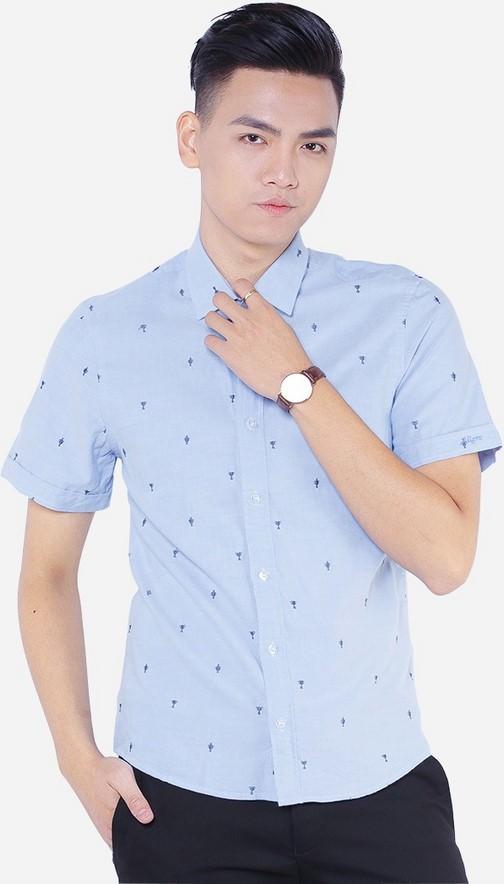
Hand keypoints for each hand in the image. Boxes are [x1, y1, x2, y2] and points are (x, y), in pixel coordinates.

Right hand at [62, 752, 153, 849]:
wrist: (82, 766)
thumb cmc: (103, 771)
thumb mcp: (123, 778)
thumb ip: (135, 799)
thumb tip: (148, 819)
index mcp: (112, 821)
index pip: (133, 839)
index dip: (146, 834)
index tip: (156, 826)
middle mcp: (107, 828)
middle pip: (129, 839)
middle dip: (141, 831)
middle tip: (151, 816)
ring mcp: (103, 826)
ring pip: (123, 835)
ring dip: (133, 827)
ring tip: (141, 811)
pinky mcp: (102, 821)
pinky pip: (117, 830)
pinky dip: (125, 824)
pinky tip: (131, 811)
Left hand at [203, 277, 312, 400]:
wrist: (291, 379)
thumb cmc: (291, 356)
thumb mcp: (283, 327)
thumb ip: (266, 316)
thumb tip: (254, 313)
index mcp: (263, 311)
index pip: (242, 285)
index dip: (236, 288)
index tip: (236, 296)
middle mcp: (247, 320)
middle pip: (219, 298)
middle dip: (219, 304)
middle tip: (223, 312)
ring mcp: (236, 336)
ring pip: (210, 318)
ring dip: (213, 322)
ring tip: (220, 329)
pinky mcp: (229, 354)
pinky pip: (209, 341)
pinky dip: (212, 342)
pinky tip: (220, 346)